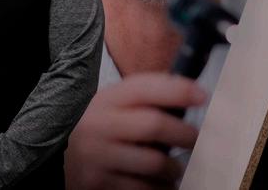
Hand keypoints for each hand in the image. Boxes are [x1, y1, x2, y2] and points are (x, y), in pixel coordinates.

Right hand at [64, 73, 206, 189]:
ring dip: (174, 168)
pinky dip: (161, 188)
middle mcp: (99, 125)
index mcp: (106, 100)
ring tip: (173, 166)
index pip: (142, 87)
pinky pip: (146, 189)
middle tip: (195, 139)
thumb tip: (192, 95)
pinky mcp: (100, 183)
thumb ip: (145, 101)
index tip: (202, 95)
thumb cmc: (103, 132)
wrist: (65, 162)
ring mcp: (98, 156)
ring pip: (155, 162)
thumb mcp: (115, 108)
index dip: (176, 89)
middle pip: (154, 124)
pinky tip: (158, 182)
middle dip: (185, 133)